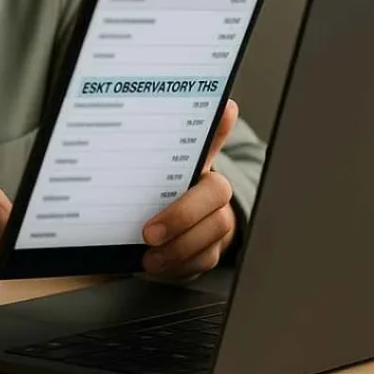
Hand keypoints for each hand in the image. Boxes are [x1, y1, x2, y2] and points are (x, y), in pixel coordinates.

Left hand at [140, 99, 238, 279]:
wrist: (167, 237)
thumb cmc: (158, 199)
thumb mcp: (151, 176)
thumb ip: (154, 151)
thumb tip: (171, 115)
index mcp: (196, 166)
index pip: (211, 139)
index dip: (220, 126)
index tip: (225, 108)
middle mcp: (212, 191)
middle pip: (214, 194)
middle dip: (181, 215)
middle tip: (149, 232)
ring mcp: (216, 222)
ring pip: (212, 233)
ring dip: (178, 248)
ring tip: (148, 256)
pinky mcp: (209, 251)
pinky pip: (202, 260)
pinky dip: (177, 265)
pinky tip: (155, 265)